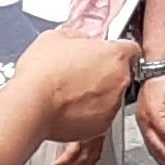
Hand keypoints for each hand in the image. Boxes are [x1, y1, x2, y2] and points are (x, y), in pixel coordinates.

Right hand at [29, 32, 136, 164]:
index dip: (117, 50)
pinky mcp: (101, 127)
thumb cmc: (43, 72)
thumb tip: (79, 42)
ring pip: (110, 98)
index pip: (131, 49)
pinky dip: (86, 114)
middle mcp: (120, 82)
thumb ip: (79, 38)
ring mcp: (112, 106)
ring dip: (96, 95)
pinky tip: (67, 108)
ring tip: (69, 93)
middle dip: (104, 74)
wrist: (32, 104)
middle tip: (79, 73)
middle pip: (120, 75)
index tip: (107, 54)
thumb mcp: (57, 37)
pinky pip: (98, 118)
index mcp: (115, 56)